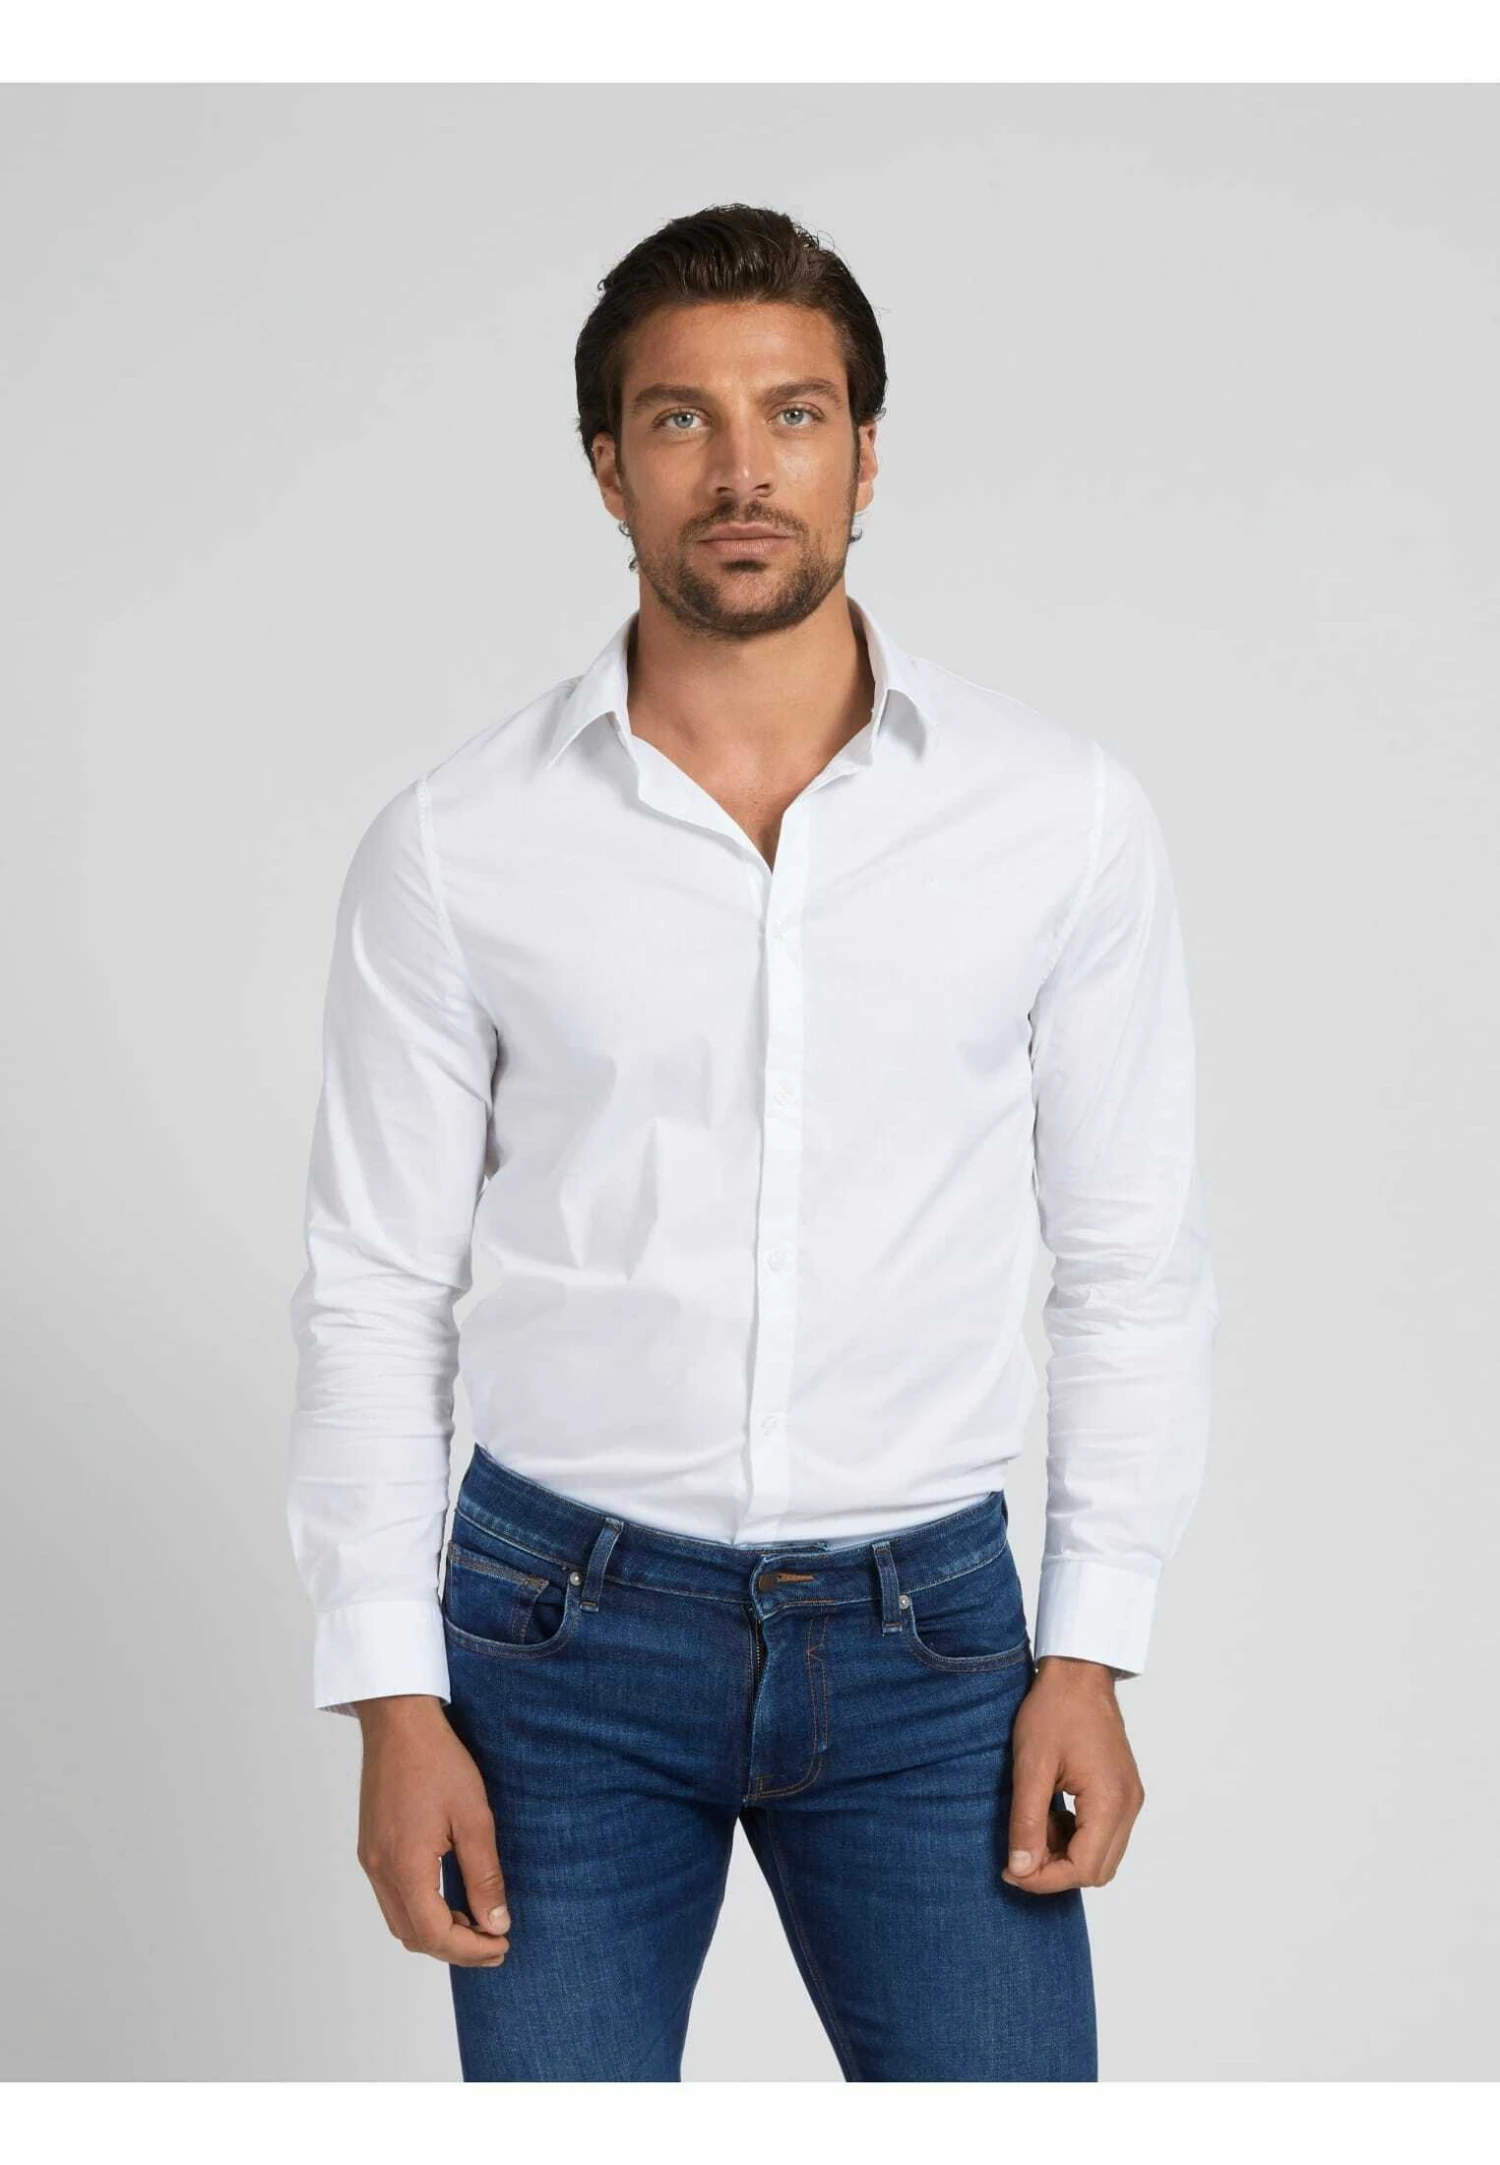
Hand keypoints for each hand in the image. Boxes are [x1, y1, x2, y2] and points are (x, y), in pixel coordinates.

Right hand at [354, 1695, 511, 1966]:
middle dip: (455, 1948)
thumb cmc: (438, 1762)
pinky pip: (392, 1898)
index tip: (502, 1947)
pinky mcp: (370, 1847)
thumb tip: (497, 1923)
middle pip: (413, 1936)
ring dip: (436, 1932)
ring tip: (475, 1923)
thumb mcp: (473, 1817)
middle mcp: (380, 1870)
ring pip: (400, 1921)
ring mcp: (371, 1859)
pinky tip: (449, 1898)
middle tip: (494, 1942)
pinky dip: (421, 1911)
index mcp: (404, 1866)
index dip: (470, 1950)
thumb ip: (484, 1875)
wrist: (399, 1722)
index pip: (434, 1934)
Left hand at [1001, 1657, 1144, 1894]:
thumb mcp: (1031, 1767)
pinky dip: (1076, 1837)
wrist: (1078, 1672)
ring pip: (1102, 1855)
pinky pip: (1104, 1833)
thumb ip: (1027, 1823)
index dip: (1045, 1880)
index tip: (1011, 1871)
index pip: (1083, 1869)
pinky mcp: (1123, 1790)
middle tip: (1019, 1855)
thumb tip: (1020, 1869)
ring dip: (1066, 1855)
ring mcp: (1129, 1798)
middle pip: (1097, 1870)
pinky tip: (1050, 1815)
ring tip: (1032, 1830)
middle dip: (1055, 1872)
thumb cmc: (1054, 1710)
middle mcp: (1128, 1806)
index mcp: (1110, 1802)